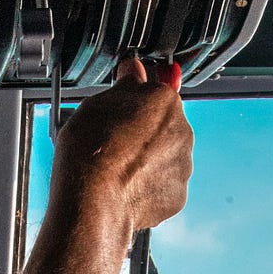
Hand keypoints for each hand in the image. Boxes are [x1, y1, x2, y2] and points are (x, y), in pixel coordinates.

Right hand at [51, 58, 193, 230]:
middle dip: (143, 132)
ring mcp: (182, 165)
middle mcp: (181, 131)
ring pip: (165, 156)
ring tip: (115, 169)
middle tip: (113, 141)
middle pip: (163, 125)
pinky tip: (125, 187)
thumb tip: (133, 71)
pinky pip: (164, 185)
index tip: (122, 108)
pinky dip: (148, 186)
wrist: (93, 202)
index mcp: (164, 101)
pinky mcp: (177, 195)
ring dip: (146, 160)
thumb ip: (123, 85)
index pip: (155, 91)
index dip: (135, 102)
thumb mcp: (95, 104)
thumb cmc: (91, 153)